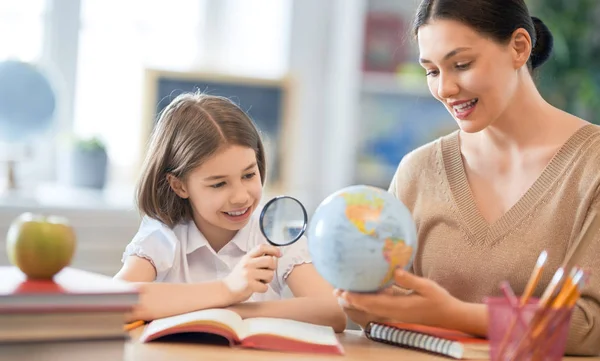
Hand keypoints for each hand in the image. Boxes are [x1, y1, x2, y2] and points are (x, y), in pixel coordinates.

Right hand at [223, 244, 280, 303]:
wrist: (226, 290)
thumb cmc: (239, 278)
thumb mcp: (246, 264)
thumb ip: (257, 259)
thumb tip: (275, 256)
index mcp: (247, 257)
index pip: (262, 247)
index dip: (273, 249)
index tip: (279, 254)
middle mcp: (247, 263)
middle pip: (270, 260)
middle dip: (272, 268)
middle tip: (267, 272)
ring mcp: (248, 274)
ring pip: (270, 274)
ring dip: (268, 280)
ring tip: (259, 281)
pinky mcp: (249, 285)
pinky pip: (265, 287)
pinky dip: (263, 289)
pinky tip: (256, 288)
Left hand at [335, 269, 461, 328]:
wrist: (449, 316)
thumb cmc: (440, 300)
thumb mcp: (427, 287)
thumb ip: (410, 280)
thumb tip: (394, 271)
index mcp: (399, 307)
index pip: (373, 303)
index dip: (357, 298)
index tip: (344, 292)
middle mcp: (394, 312)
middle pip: (367, 307)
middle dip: (351, 300)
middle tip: (336, 291)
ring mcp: (395, 313)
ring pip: (371, 308)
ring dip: (357, 301)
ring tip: (343, 293)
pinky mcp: (398, 312)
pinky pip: (379, 306)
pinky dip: (368, 300)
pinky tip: (364, 291)